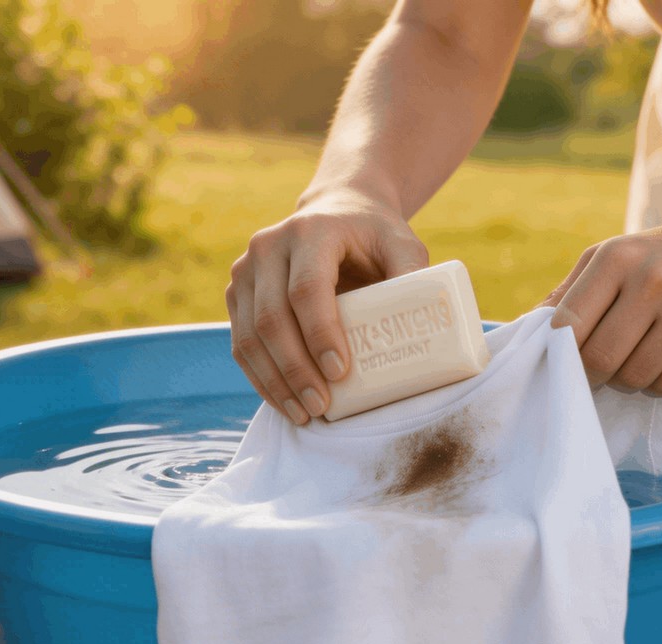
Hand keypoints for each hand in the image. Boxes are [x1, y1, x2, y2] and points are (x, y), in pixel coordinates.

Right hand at [226, 188, 429, 423]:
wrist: (336, 212)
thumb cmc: (373, 236)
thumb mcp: (401, 244)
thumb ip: (411, 276)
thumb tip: (424, 326)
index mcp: (310, 231)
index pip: (307, 288)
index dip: (320, 333)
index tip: (339, 373)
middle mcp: (269, 246)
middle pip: (273, 318)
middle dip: (296, 370)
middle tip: (321, 406)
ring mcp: (246, 270)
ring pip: (250, 336)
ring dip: (275, 382)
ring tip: (304, 414)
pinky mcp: (237, 293)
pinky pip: (240, 343)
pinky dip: (260, 378)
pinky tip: (283, 401)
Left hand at [539, 220, 661, 395]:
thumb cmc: (660, 257)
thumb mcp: (612, 256)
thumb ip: (569, 292)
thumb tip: (528, 330)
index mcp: (617, 259)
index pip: (568, 324)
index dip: (560, 353)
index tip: (563, 361)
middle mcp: (653, 282)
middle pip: (599, 360)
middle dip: (591, 375)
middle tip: (598, 372)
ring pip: (634, 378)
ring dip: (626, 381)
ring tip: (634, 362)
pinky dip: (658, 384)